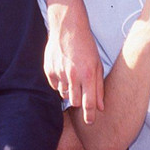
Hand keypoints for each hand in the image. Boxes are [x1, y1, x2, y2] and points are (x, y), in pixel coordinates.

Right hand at [45, 5, 104, 123]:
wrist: (67, 27)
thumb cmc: (85, 45)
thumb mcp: (98, 64)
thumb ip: (99, 87)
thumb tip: (100, 107)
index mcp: (88, 74)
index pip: (89, 103)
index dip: (90, 116)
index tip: (90, 123)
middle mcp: (73, 75)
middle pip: (74, 102)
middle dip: (78, 102)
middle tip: (81, 93)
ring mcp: (59, 73)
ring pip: (63, 94)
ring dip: (69, 90)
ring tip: (73, 74)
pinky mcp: (49, 70)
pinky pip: (54, 85)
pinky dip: (59, 82)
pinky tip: (64, 69)